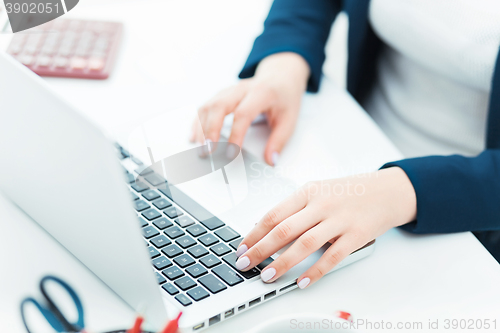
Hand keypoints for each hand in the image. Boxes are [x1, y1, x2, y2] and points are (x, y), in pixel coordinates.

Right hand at [190, 52, 309, 164]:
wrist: (280, 76)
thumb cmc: (284, 98)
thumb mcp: (289, 119)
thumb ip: (279, 141)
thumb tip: (271, 161)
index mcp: (261, 93)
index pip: (243, 113)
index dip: (236, 134)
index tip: (231, 153)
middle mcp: (242, 89)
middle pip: (219, 106)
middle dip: (210, 130)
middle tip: (208, 151)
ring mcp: (230, 90)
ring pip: (209, 105)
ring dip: (201, 127)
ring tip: (200, 148)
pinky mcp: (222, 94)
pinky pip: (205, 106)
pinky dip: (198, 122)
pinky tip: (194, 136)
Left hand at [234, 167, 416, 288]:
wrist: (386, 191)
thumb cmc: (348, 193)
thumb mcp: (319, 192)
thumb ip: (296, 209)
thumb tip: (266, 231)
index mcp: (308, 192)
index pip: (274, 214)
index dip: (254, 233)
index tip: (242, 247)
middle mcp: (321, 204)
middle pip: (284, 229)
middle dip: (260, 249)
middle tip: (245, 264)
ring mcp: (339, 220)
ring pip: (305, 244)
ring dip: (283, 262)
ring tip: (267, 275)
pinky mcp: (356, 235)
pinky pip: (332, 256)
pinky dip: (315, 271)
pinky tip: (302, 281)